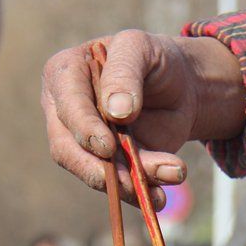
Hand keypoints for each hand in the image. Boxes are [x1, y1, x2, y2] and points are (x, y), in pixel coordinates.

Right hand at [41, 30, 245, 207]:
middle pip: (67, 149)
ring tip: (170, 176)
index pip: (65, 106)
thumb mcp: (140, 48)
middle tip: (130, 182)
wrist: (181, 87)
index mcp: (64, 75)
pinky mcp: (110, 166)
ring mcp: (86, 144)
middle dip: (99, 170)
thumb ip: (125, 71)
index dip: (83, 129)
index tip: (107, 147)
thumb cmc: (152, 59)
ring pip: (94, 172)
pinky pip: (118, 186)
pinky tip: (159, 197)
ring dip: (129, 184)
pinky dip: (140, 194)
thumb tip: (117, 111)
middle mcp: (66, 113)